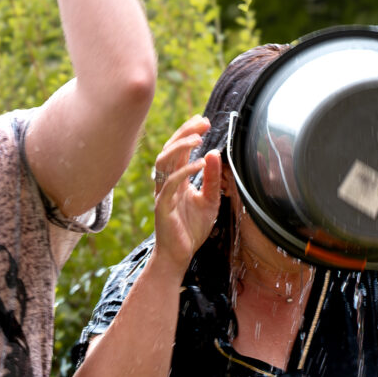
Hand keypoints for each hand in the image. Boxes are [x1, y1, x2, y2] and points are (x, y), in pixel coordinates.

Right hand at [147, 114, 221, 273]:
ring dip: (180, 147)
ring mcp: (162, 193)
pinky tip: (200, 163)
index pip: (178, 150)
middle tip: (202, 122)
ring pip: (164, 161)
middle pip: (169, 149)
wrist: (179, 256)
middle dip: (185, 133)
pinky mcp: (162, 206)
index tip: (203, 120)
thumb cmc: (191, 229)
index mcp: (175, 179)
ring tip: (198, 139)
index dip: (188, 133)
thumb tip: (214, 153)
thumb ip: (212, 179)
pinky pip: (170, 184)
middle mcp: (166, 183)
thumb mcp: (209, 201)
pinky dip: (185, 170)